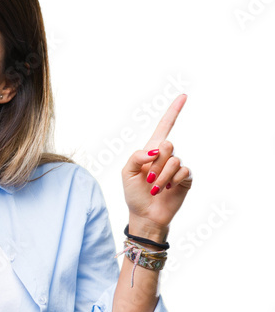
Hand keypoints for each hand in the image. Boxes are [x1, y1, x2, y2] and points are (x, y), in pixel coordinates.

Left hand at [122, 94, 192, 239]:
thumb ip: (136, 156)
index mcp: (150, 151)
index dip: (173, 111)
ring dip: (162, 175)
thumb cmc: (133, 194)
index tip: (183, 96)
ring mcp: (176, 167)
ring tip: (155, 188)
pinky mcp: (185, 179)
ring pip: (174, 160)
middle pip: (167, 144)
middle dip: (156, 162)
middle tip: (148, 178)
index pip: (164, 127)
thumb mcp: (126, 173)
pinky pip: (183, 171)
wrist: (145, 215)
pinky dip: (172, 180)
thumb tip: (155, 149)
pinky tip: (166, 189)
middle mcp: (165, 156)